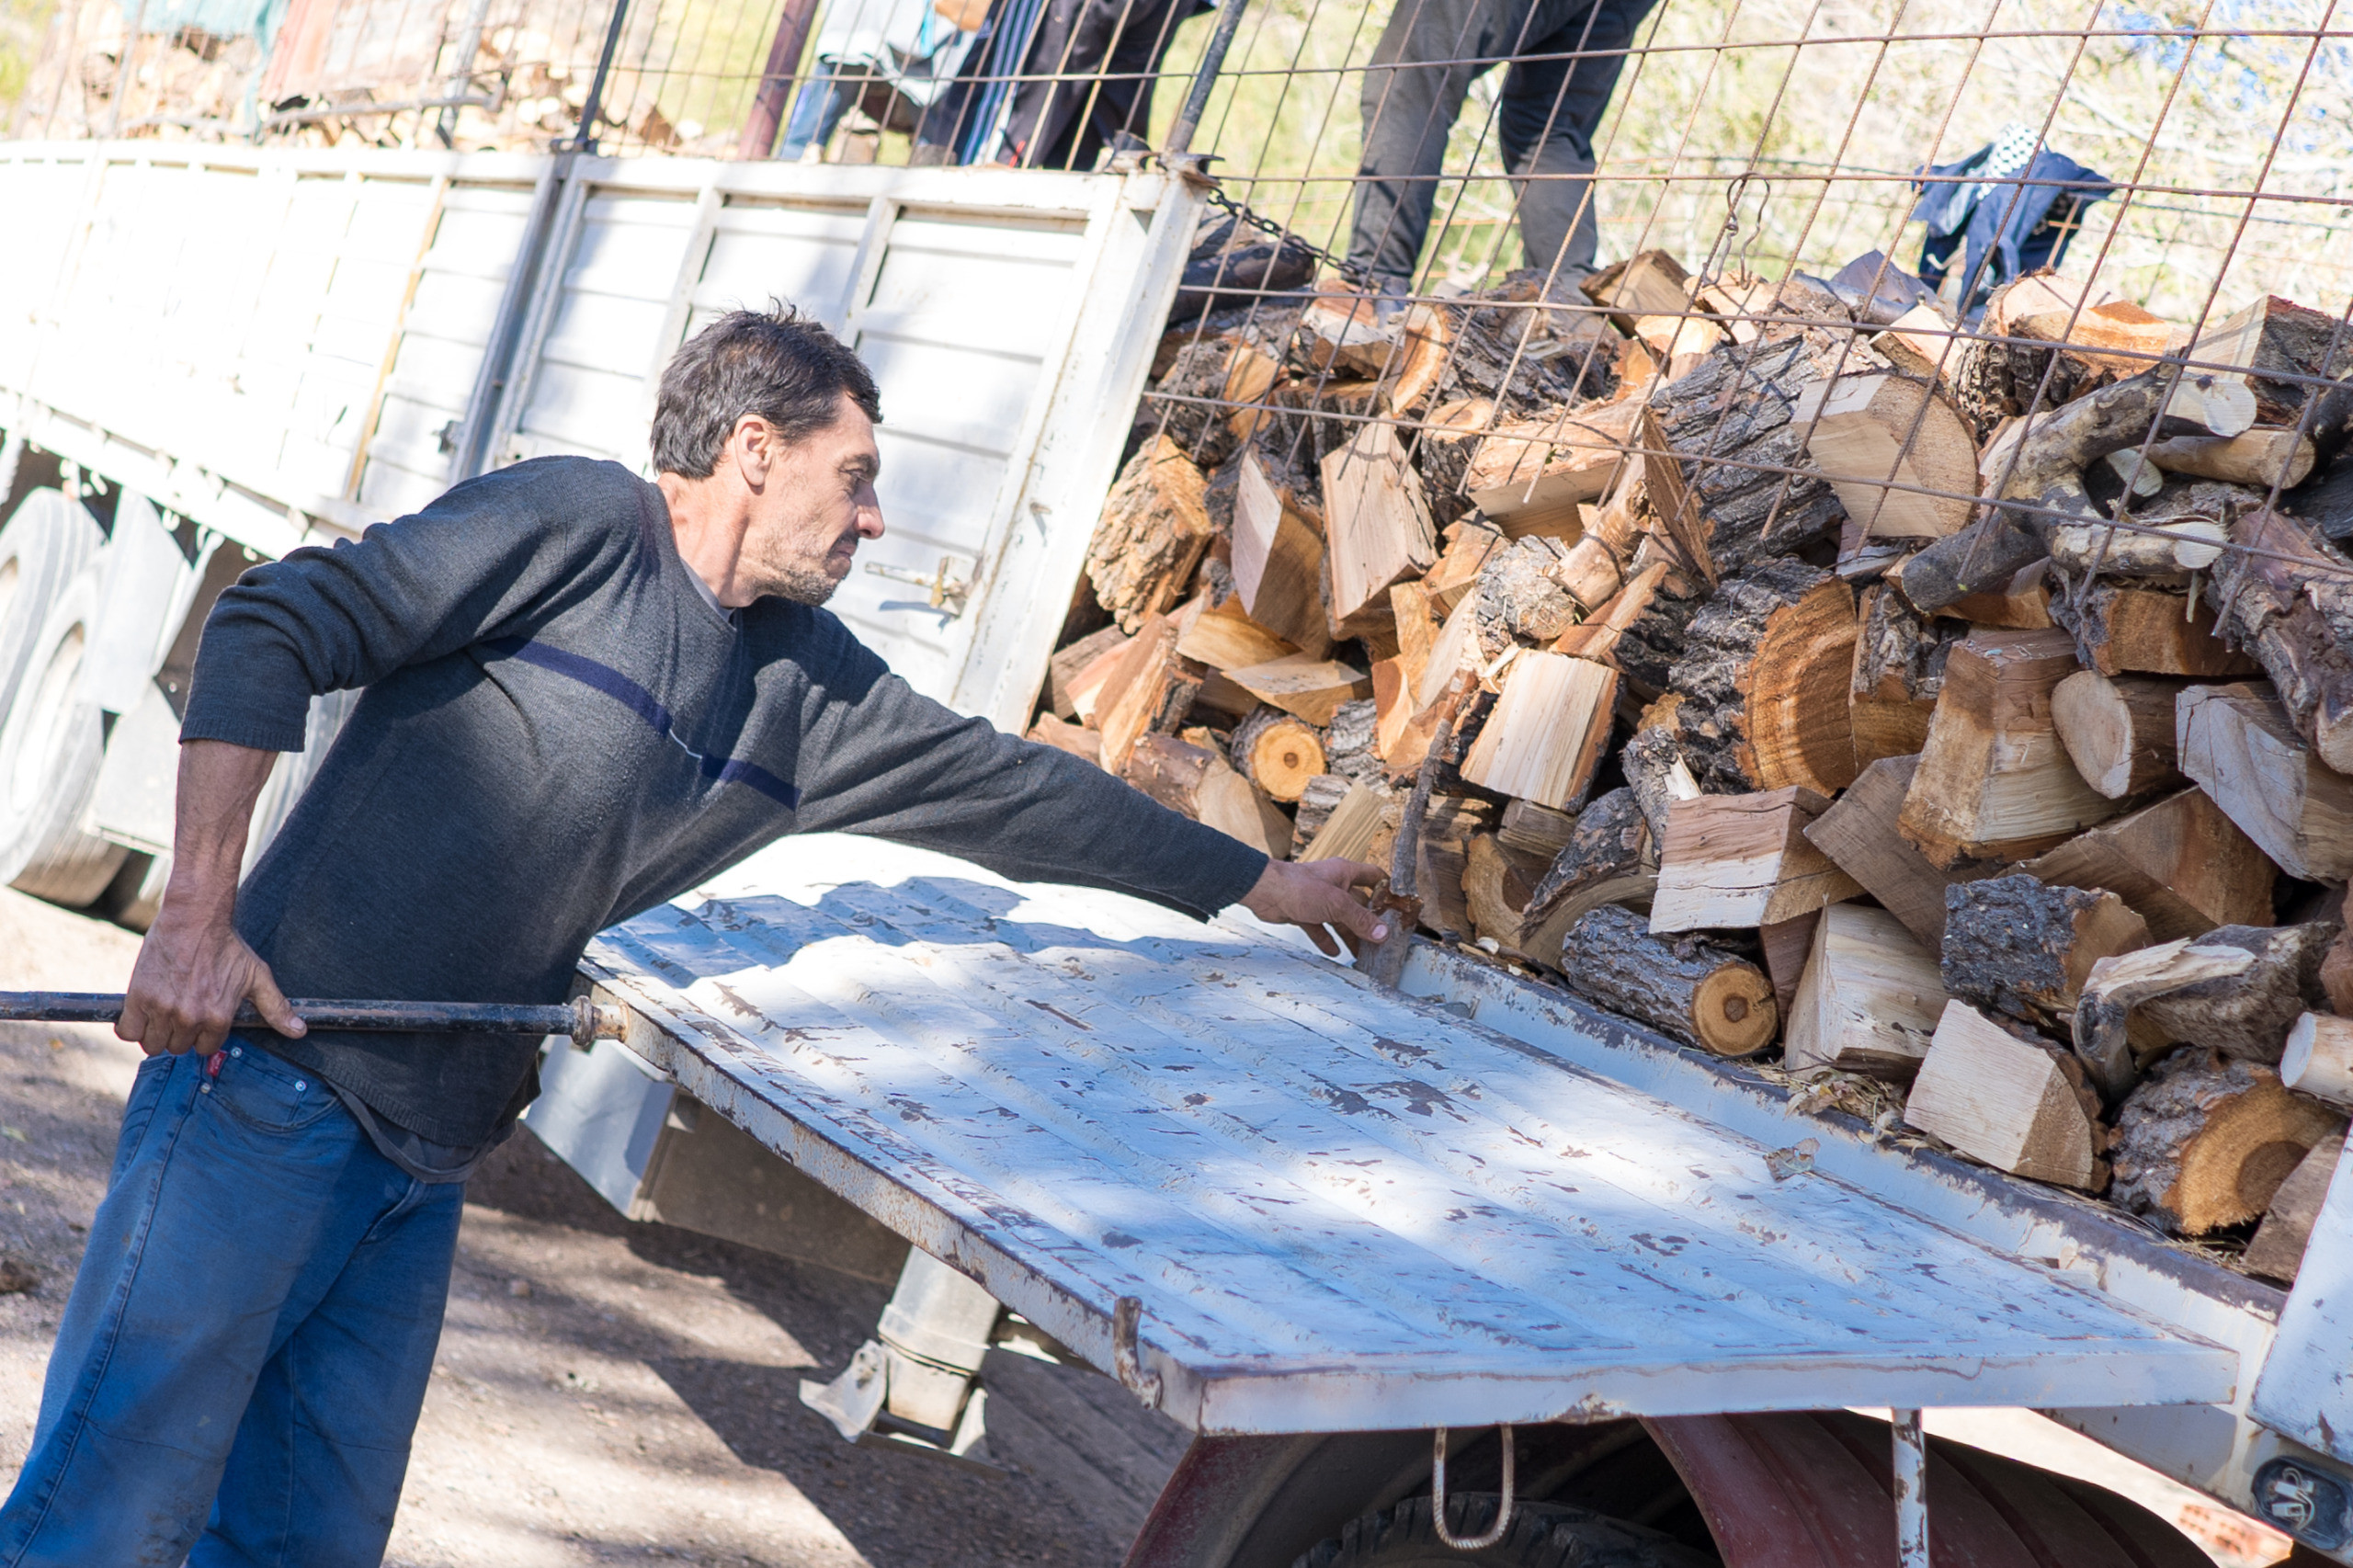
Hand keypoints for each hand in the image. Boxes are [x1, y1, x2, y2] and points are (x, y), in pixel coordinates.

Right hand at [118, 899, 304, 1057]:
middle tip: (181, 1011)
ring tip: (162, 1012)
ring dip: (156, 1033)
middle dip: (179, 1034)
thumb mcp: (257, 977)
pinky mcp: (138, 998)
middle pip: (177, 1048)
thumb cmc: (227, 947)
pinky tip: (142, 1013)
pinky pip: (127, 1032)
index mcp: (219, 1017)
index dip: (202, 1034)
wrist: (194, 919)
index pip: (204, 1048)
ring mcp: (163, 1009)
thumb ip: (276, 1008)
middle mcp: (190, 1018)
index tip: (199, 1017)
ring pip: (152, 1044)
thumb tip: (300, 1032)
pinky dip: (132, 1027)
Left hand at [1237, 858, 1388, 958]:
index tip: (1399, 906)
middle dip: (1369, 922)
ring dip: (1350, 935)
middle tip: (1381, 941)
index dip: (1387, 889)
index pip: (1374, 876)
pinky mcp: (1304, 912)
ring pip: (1340, 920)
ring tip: (1362, 954)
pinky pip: (1320, 928)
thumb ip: (1360, 920)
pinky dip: (1327, 940)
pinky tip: (1335, 952)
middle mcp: (1334, 884)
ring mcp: (1319, 899)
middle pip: (1359, 904)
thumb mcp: (1336, 904)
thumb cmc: (1299, 886)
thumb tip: (1383, 933)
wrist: (1264, 892)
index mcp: (1345, 873)